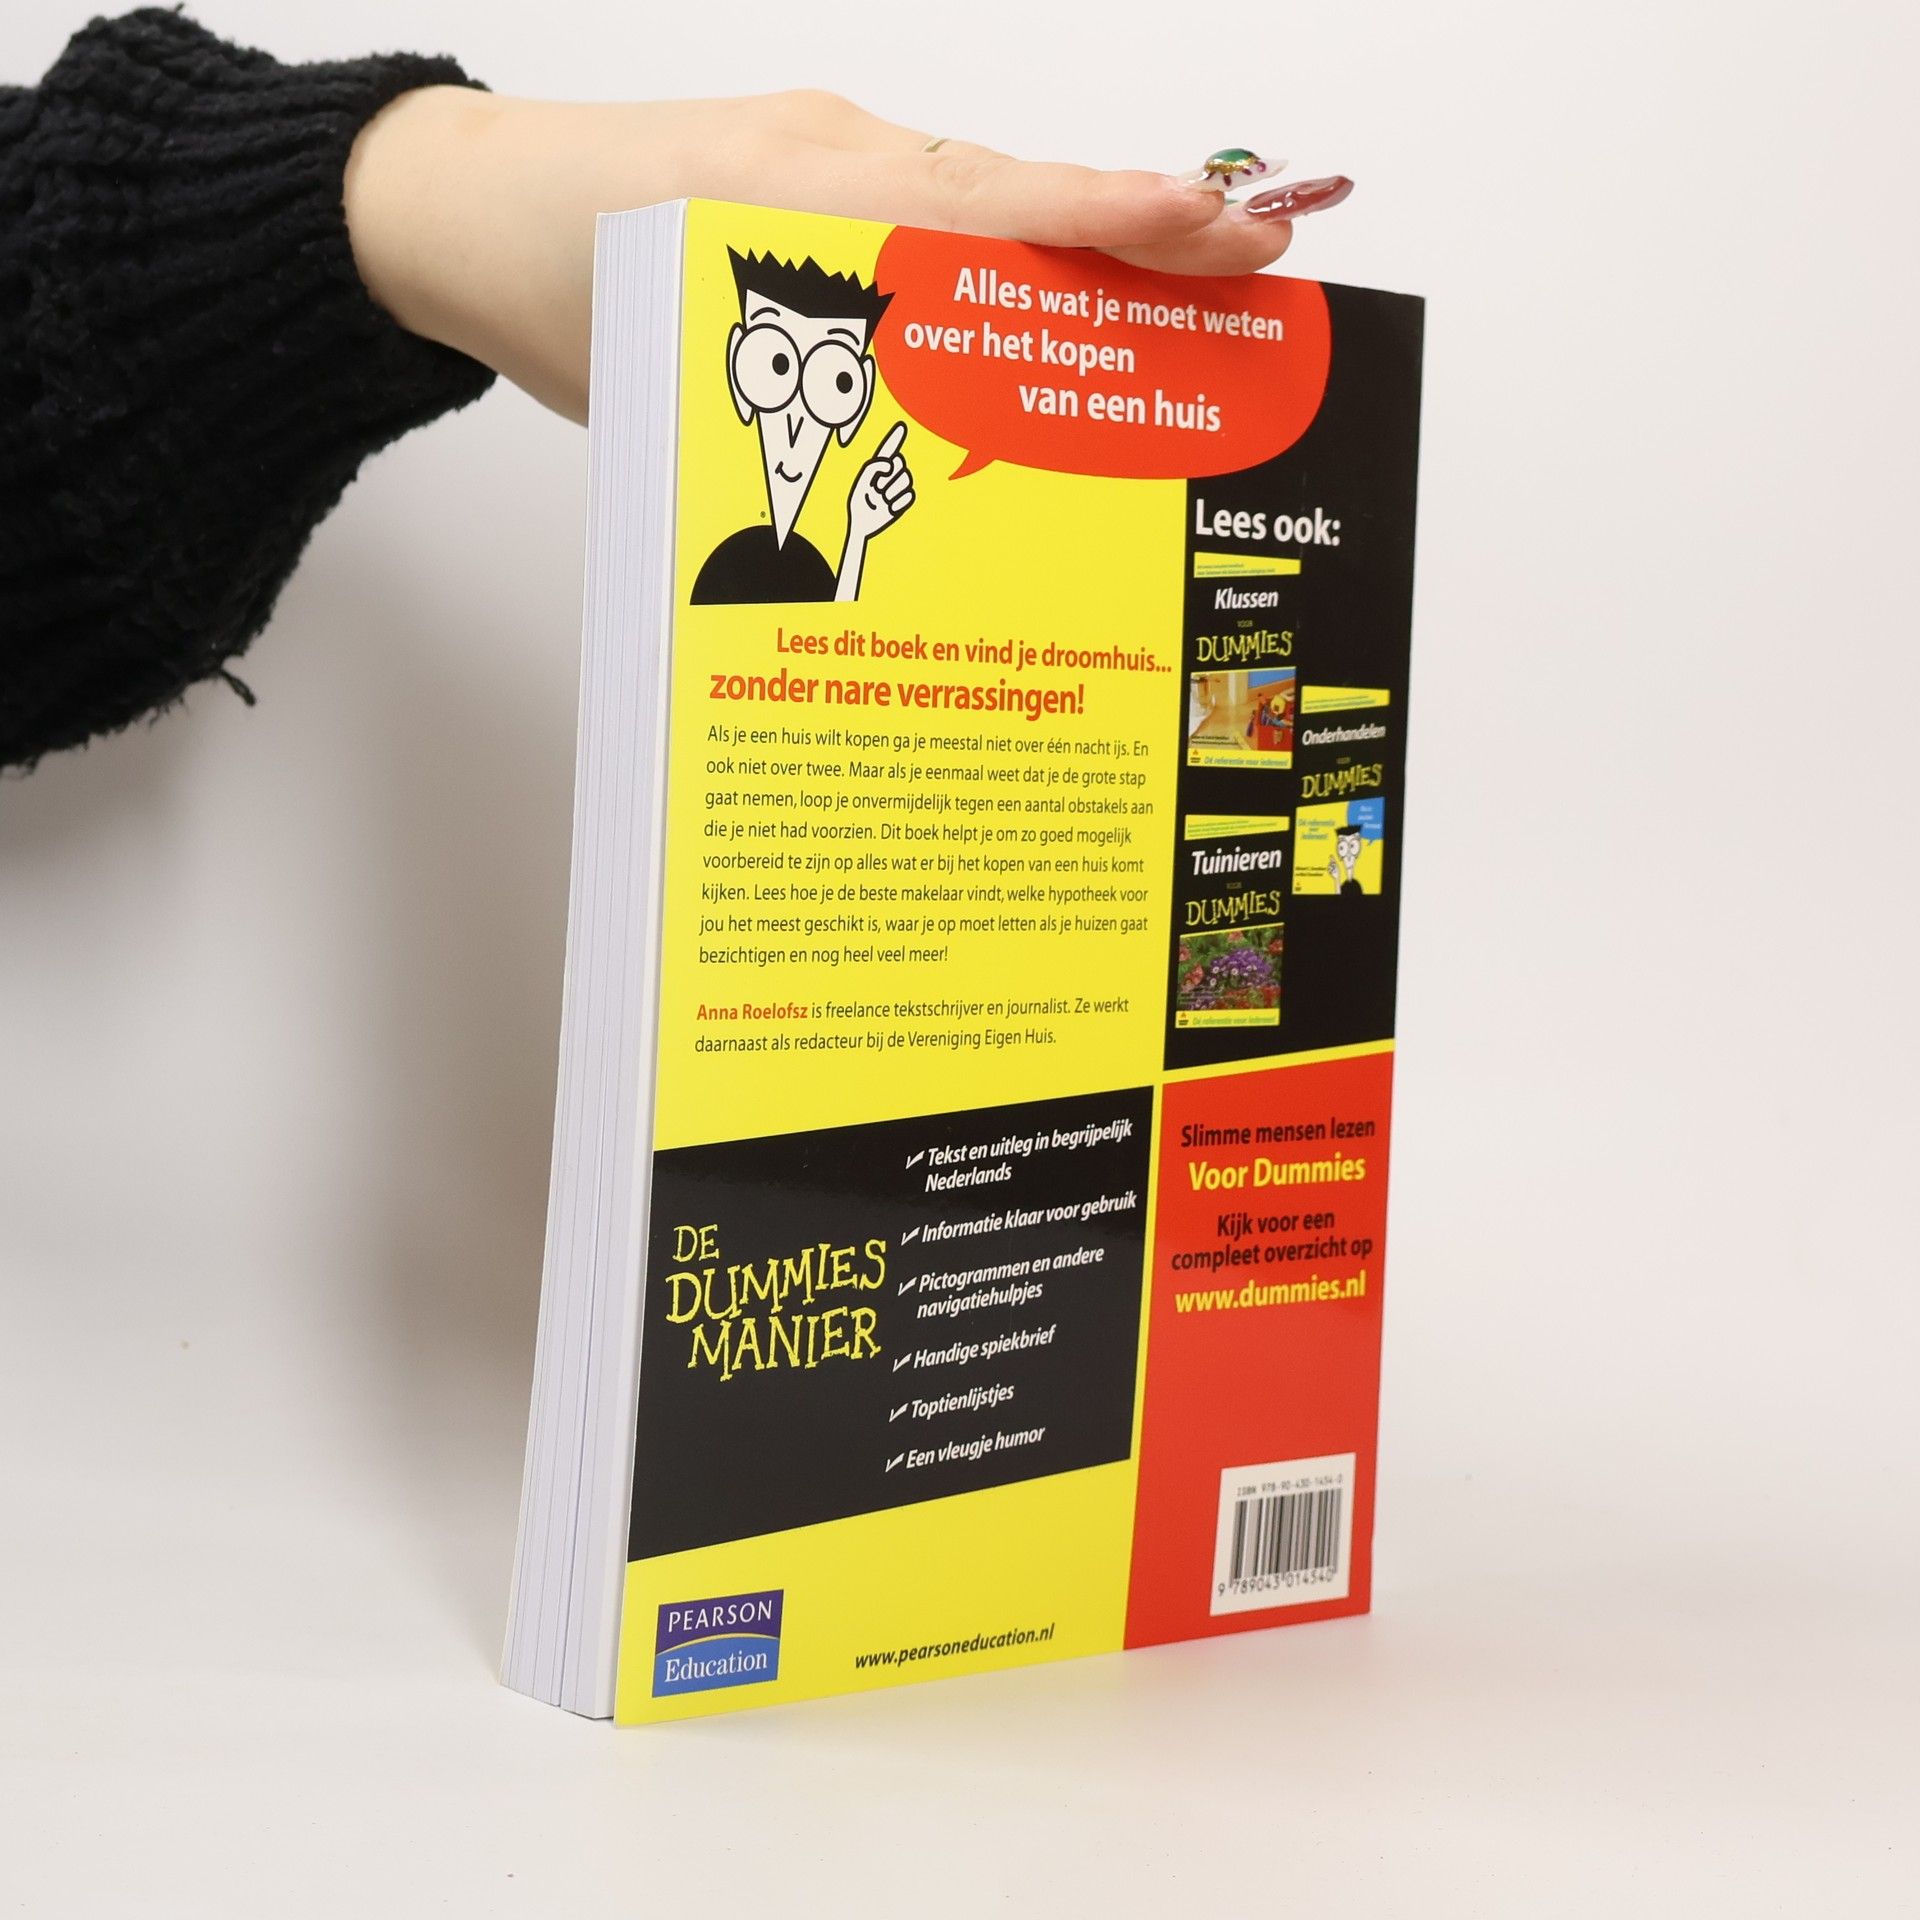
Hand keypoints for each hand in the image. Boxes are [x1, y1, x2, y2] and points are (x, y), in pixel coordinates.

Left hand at [345, 89, 1328, 421]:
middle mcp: (833, 157)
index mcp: (807, 193)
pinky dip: (994, 243)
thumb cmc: (550, 289)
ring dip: (1078, 238)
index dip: (1113, 225)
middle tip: (1256, 250)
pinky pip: (922, 203)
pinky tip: (1040, 288)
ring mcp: (822, 151)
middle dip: (1141, 226)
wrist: (454, 210)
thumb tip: (903, 491)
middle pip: (1015, 195)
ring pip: (978, 198)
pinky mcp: (804, 164)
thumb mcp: (672, 378)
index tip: (1218, 230)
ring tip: (1187, 269)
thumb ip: (795, 414)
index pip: (994, 208)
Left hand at [846, 423, 913, 543]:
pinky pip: (909, 496)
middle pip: (901, 463)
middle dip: (889, 475)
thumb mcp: (862, 482)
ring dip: (892, 491)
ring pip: (906, 479)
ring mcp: (897, 487)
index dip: (894, 438)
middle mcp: (889, 475)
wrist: (863, 523)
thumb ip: (874, 467)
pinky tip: (888, 507)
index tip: (901, 427)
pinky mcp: (903, 500)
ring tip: (881, 499)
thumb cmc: (859, 503)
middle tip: (876, 488)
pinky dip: (898, 502)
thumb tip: (891, 463)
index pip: (888, 450)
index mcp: (878, 468)